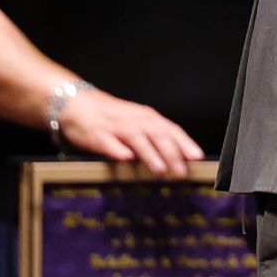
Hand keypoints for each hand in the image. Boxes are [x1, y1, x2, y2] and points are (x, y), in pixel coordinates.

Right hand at [57, 90, 202, 176]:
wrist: (79, 103)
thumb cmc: (113, 116)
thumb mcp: (138, 121)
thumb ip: (155, 135)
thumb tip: (177, 155)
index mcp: (148, 117)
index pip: (172, 130)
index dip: (185, 143)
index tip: (197, 157)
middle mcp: (136, 120)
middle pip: (159, 136)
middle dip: (172, 154)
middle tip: (181, 173)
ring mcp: (117, 126)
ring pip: (138, 139)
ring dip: (150, 154)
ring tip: (160, 169)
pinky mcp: (97, 134)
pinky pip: (109, 142)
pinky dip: (118, 150)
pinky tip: (126, 159)